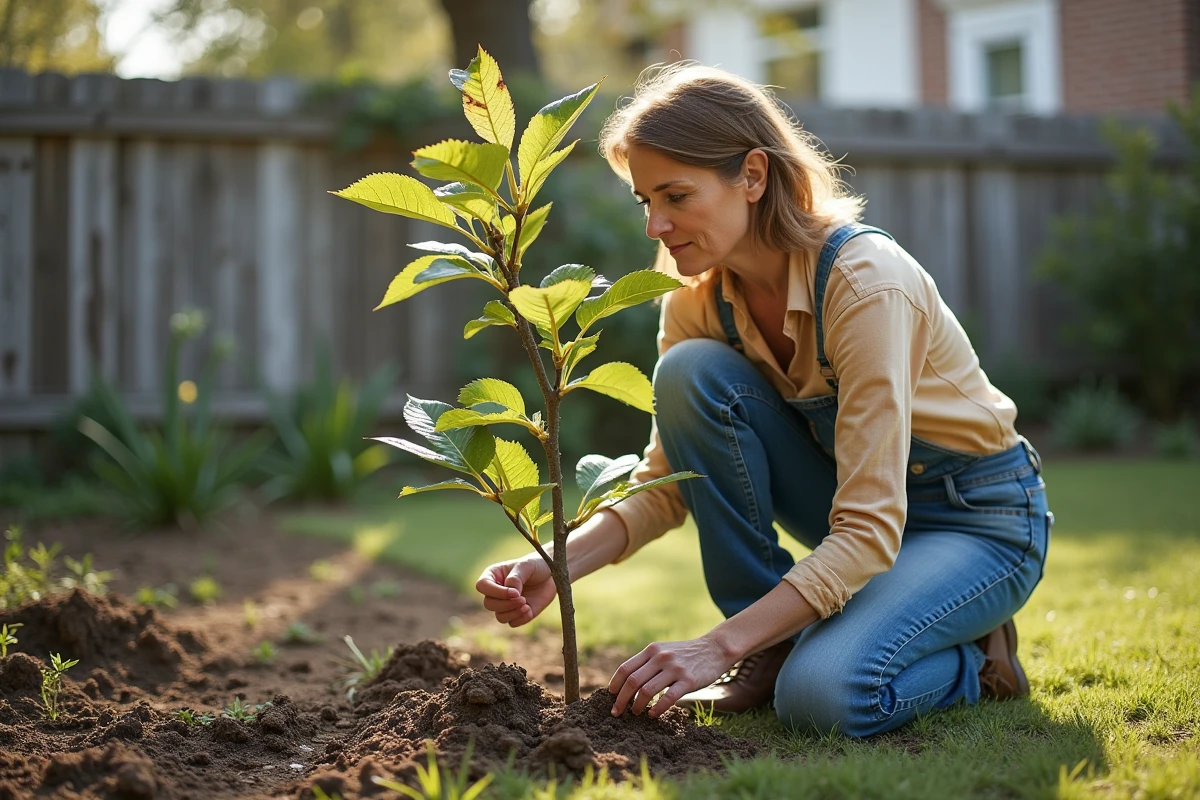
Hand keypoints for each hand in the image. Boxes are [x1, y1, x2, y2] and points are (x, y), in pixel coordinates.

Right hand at [474, 557, 555, 626]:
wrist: (553, 574)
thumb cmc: (536, 565)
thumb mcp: (526, 565)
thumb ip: (516, 577)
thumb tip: (511, 593)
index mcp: (493, 575)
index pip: (482, 586)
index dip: (496, 592)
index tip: (515, 592)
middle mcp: (496, 591)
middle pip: (489, 604)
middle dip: (506, 604)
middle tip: (523, 599)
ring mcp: (507, 604)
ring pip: (500, 616)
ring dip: (512, 613)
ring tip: (526, 605)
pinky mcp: (518, 613)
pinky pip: (513, 623)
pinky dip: (520, 619)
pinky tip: (529, 609)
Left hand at [608, 635, 733, 717]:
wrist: (714, 649)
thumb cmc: (685, 654)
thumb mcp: (664, 650)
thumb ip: (647, 662)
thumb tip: (626, 682)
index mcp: (652, 650)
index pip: (625, 669)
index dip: (615, 685)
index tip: (611, 697)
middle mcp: (660, 657)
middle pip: (632, 681)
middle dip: (621, 700)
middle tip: (617, 712)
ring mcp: (674, 668)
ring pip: (647, 691)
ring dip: (637, 705)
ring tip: (635, 713)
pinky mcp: (688, 680)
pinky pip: (668, 698)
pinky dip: (657, 709)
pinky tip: (653, 714)